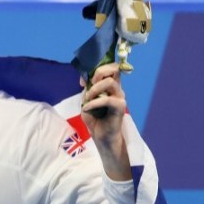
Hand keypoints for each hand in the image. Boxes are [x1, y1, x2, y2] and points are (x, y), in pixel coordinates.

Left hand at [81, 63, 130, 179]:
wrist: (101, 137)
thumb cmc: (95, 119)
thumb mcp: (86, 101)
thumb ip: (87, 90)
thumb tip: (84, 80)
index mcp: (110, 86)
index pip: (111, 67)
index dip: (97, 69)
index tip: (83, 81)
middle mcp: (117, 89)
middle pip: (114, 68)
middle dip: (98, 74)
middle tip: (89, 87)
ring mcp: (120, 97)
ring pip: (110, 82)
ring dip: (94, 89)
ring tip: (87, 100)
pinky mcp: (120, 107)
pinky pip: (108, 99)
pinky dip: (94, 103)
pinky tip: (87, 109)